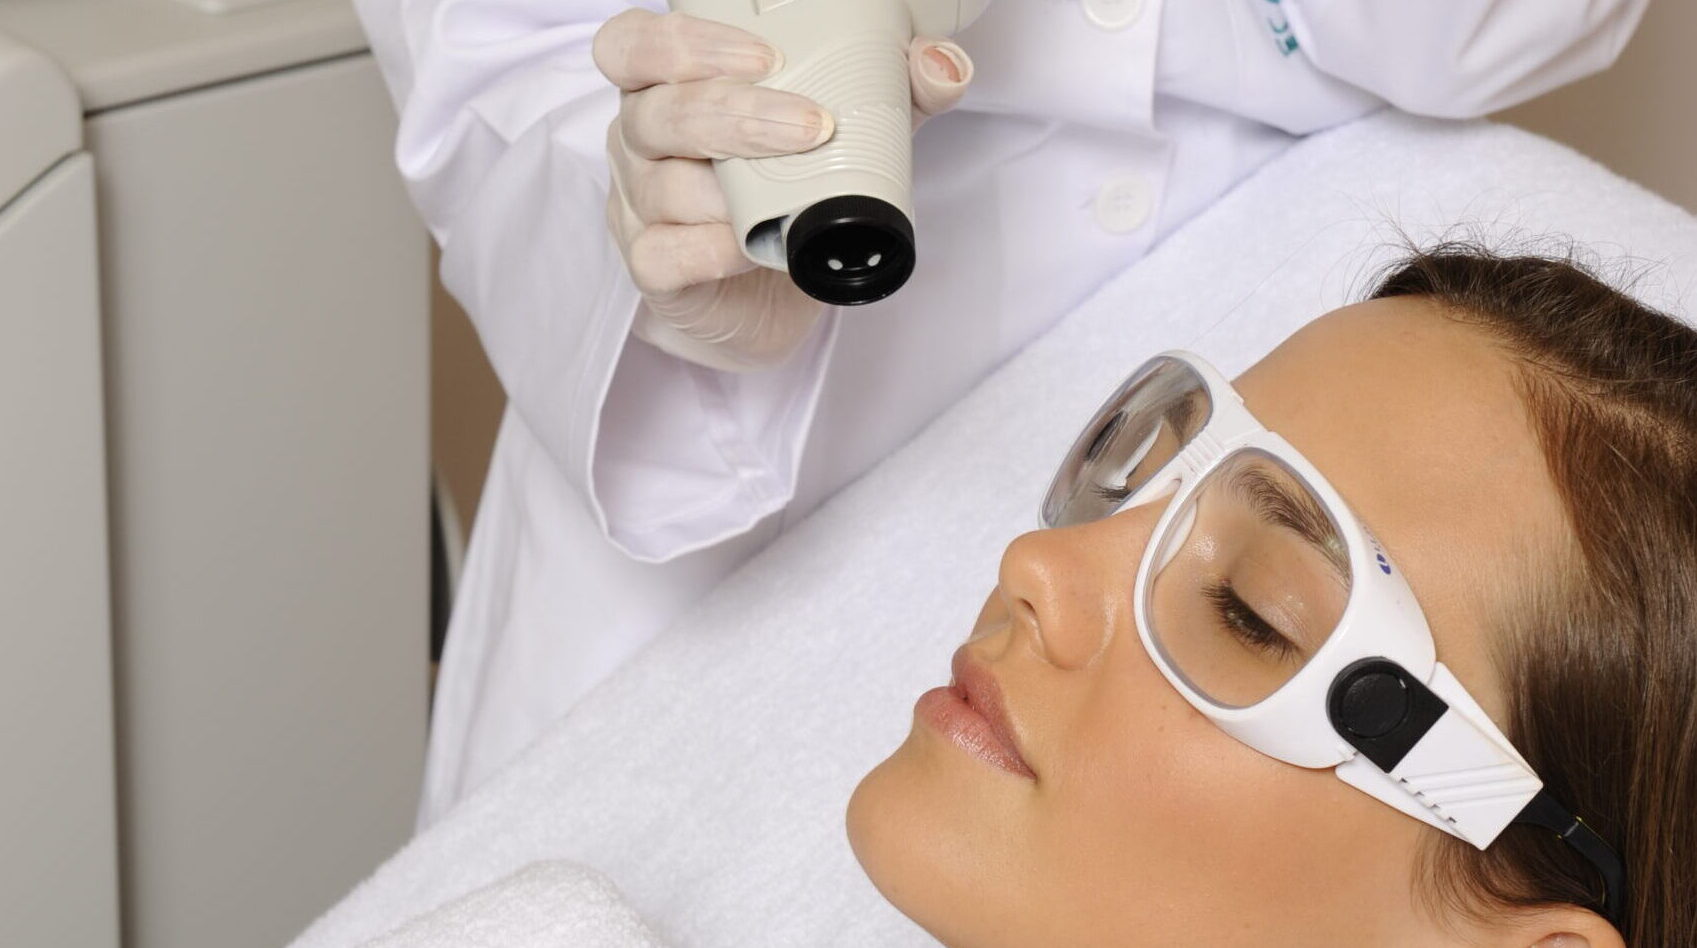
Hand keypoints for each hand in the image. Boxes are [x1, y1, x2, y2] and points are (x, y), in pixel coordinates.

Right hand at [594, 9, 973, 371]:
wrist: (767, 297)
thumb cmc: (788, 193)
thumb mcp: (845, 135)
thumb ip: (890, 95)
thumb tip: (941, 67)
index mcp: (673, 88)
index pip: (636, 45)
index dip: (685, 44)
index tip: (763, 58)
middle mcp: (642, 140)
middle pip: (656, 112)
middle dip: (735, 116)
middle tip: (810, 128)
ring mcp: (639, 206)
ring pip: (661, 186)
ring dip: (727, 191)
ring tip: (784, 200)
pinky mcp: (652, 268)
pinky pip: (661, 255)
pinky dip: (706, 250)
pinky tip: (743, 248)